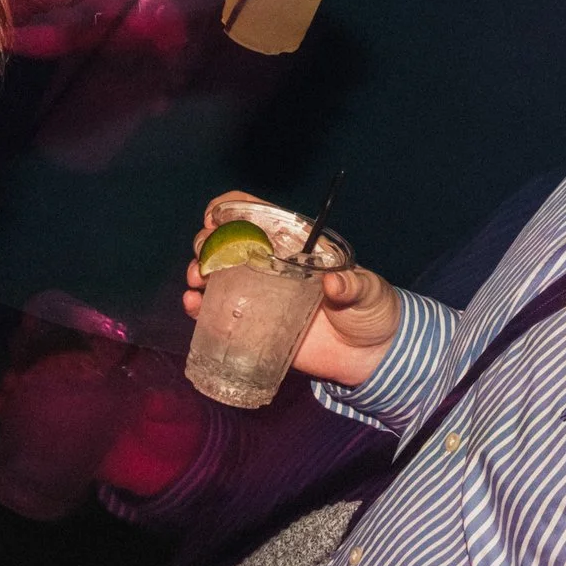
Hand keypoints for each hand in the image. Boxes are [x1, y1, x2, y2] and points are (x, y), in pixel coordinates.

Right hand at [182, 189, 400, 388]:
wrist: (369, 356)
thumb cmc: (372, 311)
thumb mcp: (369, 292)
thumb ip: (353, 285)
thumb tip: (333, 282)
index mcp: (295, 245)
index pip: (257, 214)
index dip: (231, 208)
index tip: (215, 218)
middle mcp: (270, 265)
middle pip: (227, 242)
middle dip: (207, 242)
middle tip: (204, 257)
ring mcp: (259, 296)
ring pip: (216, 274)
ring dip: (198, 271)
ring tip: (197, 281)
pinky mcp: (253, 326)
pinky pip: (218, 313)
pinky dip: (199, 306)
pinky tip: (194, 305)